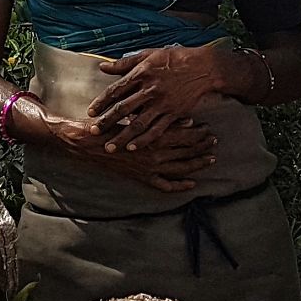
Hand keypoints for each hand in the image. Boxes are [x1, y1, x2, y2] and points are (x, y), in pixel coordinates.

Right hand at [46, 114, 217, 191]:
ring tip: (210, 159)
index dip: (198, 133)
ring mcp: (150, 168)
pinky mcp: (143, 178)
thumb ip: (161, 116)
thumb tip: (187, 117)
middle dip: (202, 147)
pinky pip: (166, 185)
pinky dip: (180, 186)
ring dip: (197, 164)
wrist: (86, 144)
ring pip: (181, 168)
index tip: (208, 129)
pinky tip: (192, 184)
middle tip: (213, 142)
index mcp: (153, 135)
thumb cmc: (108, 125)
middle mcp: (155, 154)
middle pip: (187, 151)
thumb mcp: (133, 114)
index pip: (184, 135)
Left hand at [86, 46, 222, 150]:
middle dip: (107, 122)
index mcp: (140, 74)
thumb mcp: (148, 55)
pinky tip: (133, 147)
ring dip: (123, 136)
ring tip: (110, 147)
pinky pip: (157, 130)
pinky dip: (144, 140)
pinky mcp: (174, 113)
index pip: (115, 91)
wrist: (205, 67)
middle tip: (94, 132)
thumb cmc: (174, 59)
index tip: (90, 113)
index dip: (101, 102)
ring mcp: (162, 103)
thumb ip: (124, 63)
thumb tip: (102, 67)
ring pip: (138, 124)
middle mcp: (149, 90)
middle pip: (123, 109)